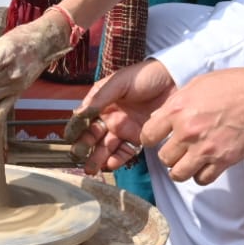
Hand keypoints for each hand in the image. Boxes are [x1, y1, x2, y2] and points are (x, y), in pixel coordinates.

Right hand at [68, 58, 175, 172]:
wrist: (174, 80)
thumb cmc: (145, 75)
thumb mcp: (119, 82)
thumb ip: (100, 97)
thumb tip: (79, 113)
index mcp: (102, 103)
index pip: (84, 119)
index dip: (75, 129)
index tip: (69, 139)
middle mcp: (110, 117)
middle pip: (92, 136)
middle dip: (84, 148)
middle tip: (79, 156)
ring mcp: (124, 129)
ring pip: (106, 147)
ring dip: (98, 158)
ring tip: (92, 168)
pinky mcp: (138, 138)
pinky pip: (125, 152)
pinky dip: (117, 160)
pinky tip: (111, 164)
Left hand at [142, 67, 243, 184]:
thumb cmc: (233, 85)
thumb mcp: (197, 84)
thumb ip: (175, 103)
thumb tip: (158, 117)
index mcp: (177, 109)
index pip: (148, 135)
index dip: (151, 138)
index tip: (157, 138)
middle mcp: (188, 131)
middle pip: (163, 158)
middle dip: (168, 154)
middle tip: (177, 149)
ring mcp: (205, 148)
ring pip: (178, 174)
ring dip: (181, 168)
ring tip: (188, 160)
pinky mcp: (224, 160)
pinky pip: (202, 179)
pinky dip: (201, 175)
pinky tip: (205, 164)